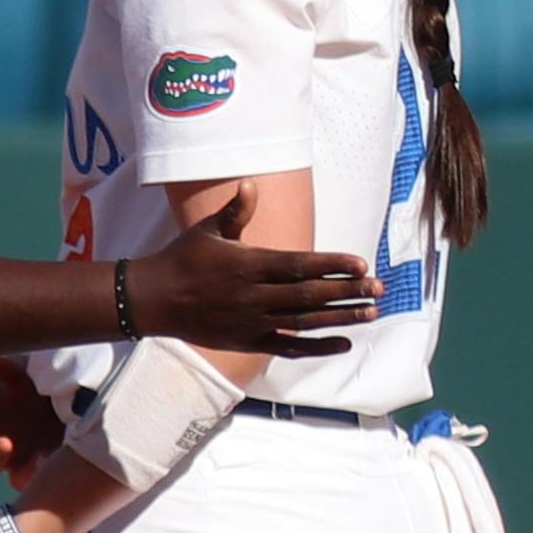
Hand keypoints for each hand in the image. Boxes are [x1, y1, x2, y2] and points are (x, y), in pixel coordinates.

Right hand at [0, 356, 64, 489]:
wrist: (82, 392)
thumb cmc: (44, 378)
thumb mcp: (32, 369)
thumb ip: (13, 368)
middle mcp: (1, 446)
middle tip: (6, 443)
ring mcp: (26, 462)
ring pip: (16, 479)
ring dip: (23, 473)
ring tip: (40, 461)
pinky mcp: (52, 470)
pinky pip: (47, 480)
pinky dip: (53, 473)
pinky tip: (62, 460)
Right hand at [128, 180, 379, 357]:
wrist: (152, 299)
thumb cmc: (181, 259)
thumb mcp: (207, 231)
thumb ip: (236, 212)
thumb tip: (252, 184)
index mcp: (247, 264)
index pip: (299, 266)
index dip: (332, 265)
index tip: (361, 264)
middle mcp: (253, 295)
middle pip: (308, 295)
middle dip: (348, 292)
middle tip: (379, 288)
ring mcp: (251, 321)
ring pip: (304, 322)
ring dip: (341, 318)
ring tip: (372, 312)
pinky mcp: (247, 341)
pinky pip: (288, 348)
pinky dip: (317, 348)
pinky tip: (344, 343)